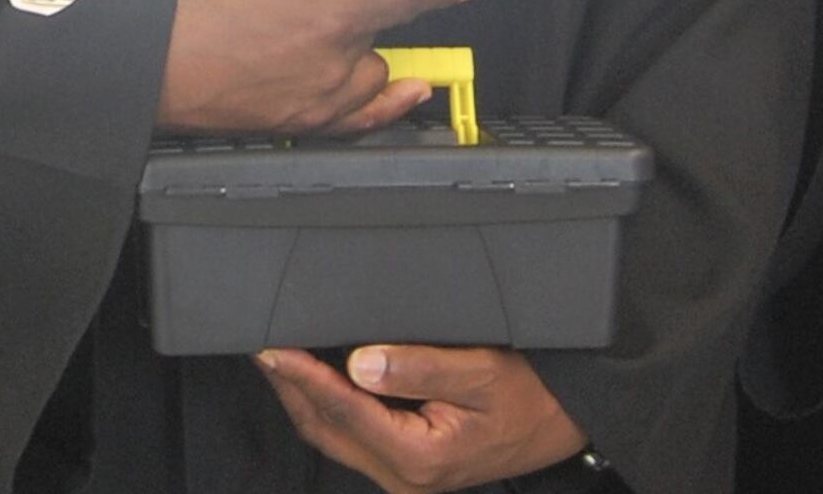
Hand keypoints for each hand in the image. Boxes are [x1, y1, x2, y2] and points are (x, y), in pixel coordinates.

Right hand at [156, 0, 473, 135]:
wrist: (156, 65)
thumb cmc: (197, 11)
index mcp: (330, 15)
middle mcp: (335, 63)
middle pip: (381, 44)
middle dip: (364, 25)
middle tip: (325, 9)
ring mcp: (321, 100)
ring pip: (372, 80)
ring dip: (362, 61)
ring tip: (324, 44)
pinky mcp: (302, 124)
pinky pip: (359, 120)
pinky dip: (381, 106)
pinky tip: (401, 95)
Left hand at [254, 342, 586, 491]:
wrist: (561, 423)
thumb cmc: (529, 397)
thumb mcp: (480, 371)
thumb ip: (417, 368)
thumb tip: (359, 363)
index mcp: (420, 456)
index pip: (345, 410)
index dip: (304, 376)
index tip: (274, 348)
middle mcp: (404, 475)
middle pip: (327, 430)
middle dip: (291, 388)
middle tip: (262, 346)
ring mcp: (402, 476)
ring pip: (334, 437)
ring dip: (303, 398)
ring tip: (278, 358)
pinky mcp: (405, 466)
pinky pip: (352, 438)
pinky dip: (327, 408)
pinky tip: (314, 380)